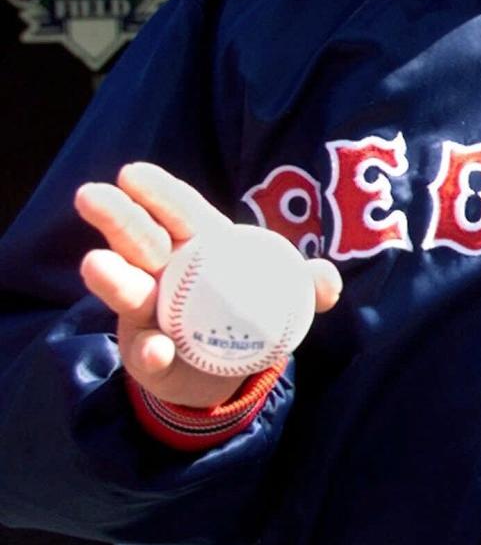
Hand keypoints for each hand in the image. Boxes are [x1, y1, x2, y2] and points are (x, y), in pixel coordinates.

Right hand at [75, 162, 341, 408]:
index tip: (132, 173)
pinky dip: (150, 350)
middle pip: (140, 239)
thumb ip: (308, 286)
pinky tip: (154, 351)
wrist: (226, 371)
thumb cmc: (252, 311)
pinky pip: (146, 350)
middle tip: (89, 195)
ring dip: (113, 278)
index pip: (181, 211)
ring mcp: (149, 309)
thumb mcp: (286, 295)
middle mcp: (166, 271)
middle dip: (117, 217)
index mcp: (203, 245)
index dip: (159, 192)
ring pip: (128, 289)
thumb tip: (328, 280)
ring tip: (96, 264)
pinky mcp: (145, 352)